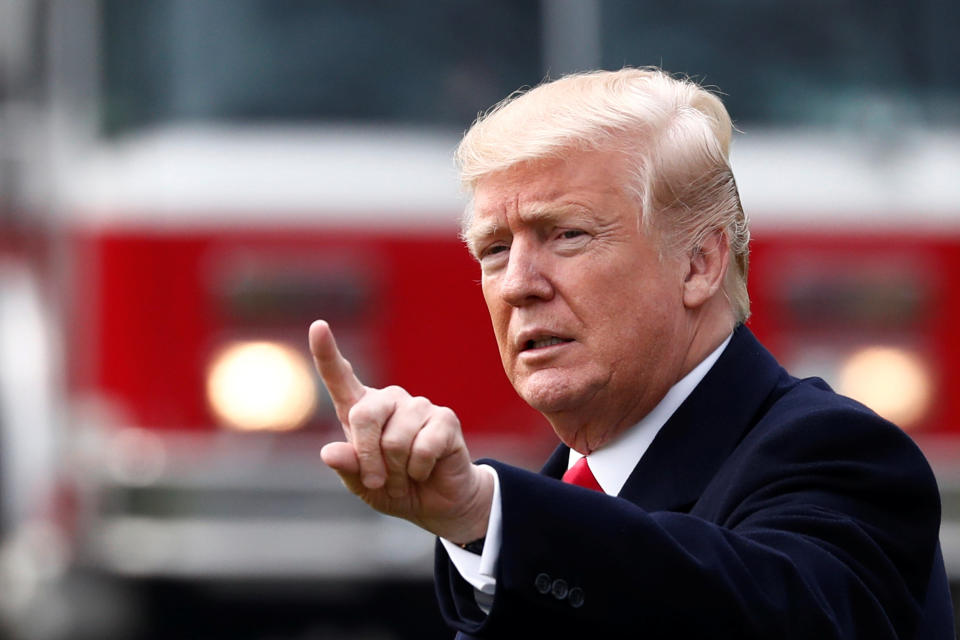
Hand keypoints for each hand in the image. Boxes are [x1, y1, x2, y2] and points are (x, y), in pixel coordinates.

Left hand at [309, 320, 491, 542]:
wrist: (437, 503)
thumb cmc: (394, 488)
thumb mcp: (363, 485)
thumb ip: (347, 468)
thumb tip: (329, 452)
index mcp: (361, 411)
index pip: (340, 377)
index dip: (327, 352)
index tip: (318, 326)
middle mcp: (389, 400)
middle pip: (364, 415)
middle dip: (367, 458)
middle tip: (377, 482)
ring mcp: (419, 406)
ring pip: (394, 440)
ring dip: (397, 472)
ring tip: (406, 476)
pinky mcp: (444, 418)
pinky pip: (422, 448)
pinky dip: (419, 470)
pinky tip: (427, 470)